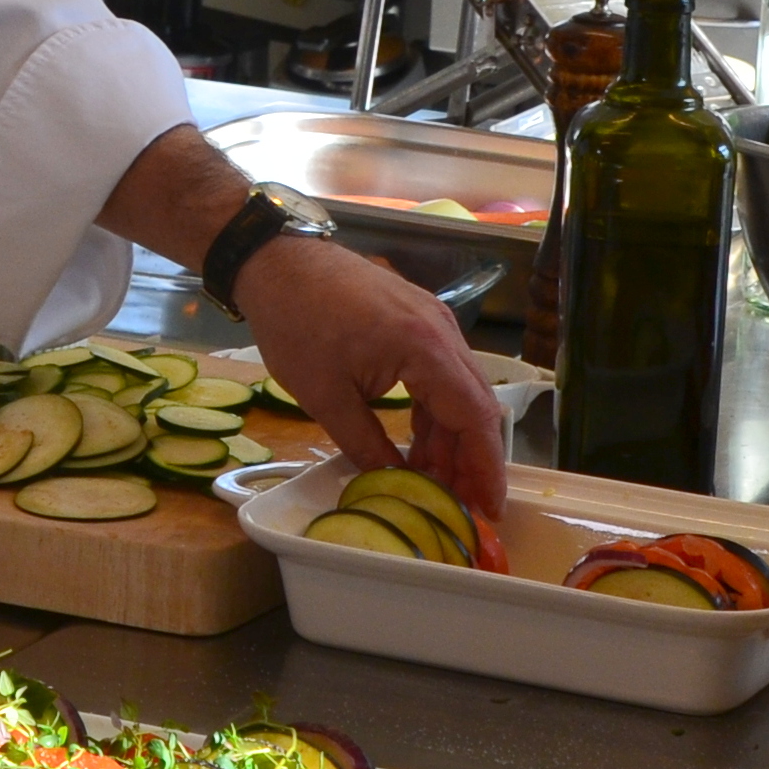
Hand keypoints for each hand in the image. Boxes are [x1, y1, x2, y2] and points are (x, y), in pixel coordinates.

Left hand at [229, 231, 506, 518]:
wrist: (277, 260)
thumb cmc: (295, 323)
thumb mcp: (326, 398)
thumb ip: (367, 446)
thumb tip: (397, 486)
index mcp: (425, 347)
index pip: (475, 416)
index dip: (485, 467)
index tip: (491, 508)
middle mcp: (442, 330)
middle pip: (476, 405)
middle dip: (473, 460)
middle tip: (464, 508)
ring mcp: (433, 321)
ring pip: (459, 391)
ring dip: (452, 439)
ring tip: (436, 485)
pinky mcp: (418, 320)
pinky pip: (441, 374)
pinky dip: (435, 412)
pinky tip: (420, 446)